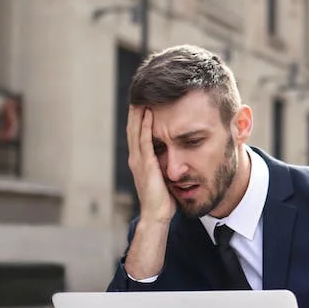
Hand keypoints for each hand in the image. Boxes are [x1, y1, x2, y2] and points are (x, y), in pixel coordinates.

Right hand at [127, 106, 173, 222]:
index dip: (140, 116)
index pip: (137, 133)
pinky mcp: (146, 164)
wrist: (157, 216)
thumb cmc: (163, 200)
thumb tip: (175, 157)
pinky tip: (150, 112)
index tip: (144, 100)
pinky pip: (145, 140)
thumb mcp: (163, 177)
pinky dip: (146, 125)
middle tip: (139, 91)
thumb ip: (165, 165)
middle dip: (136, 109)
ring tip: (142, 95)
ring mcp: (139, 160)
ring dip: (139, 112)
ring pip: (136, 130)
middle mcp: (136, 158)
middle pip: (133, 127)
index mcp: (139, 160)